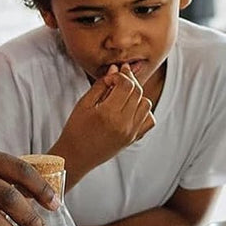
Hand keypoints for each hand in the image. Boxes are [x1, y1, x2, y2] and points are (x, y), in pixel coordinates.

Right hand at [53, 64, 154, 183]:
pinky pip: (149, 120)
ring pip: (146, 104)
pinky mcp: (133, 139)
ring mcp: (131, 133)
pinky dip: (143, 111)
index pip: (126, 85)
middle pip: (138, 92)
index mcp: (108, 114)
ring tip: (123, 95)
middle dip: (130, 80)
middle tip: (119, 78)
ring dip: (137, 95)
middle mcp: (123, 124)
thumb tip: (115, 69)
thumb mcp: (84, 104)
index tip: (111, 76)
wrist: (76, 156)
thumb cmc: (75, 129)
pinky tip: (130, 109)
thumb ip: (101, 85)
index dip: (120, 75)